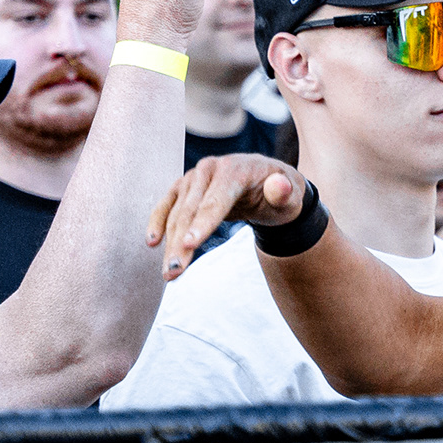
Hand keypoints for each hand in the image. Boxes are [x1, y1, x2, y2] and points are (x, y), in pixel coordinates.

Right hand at [150, 153, 309, 275]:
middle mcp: (209, 169)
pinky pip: (166, 206)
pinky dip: (157, 223)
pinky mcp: (184, 187)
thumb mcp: (291, 193)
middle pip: (191, 210)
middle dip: (180, 243)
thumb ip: (285, 191)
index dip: (202, 223)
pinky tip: (152, 242)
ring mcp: (194, 177)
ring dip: (170, 243)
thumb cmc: (280, 191)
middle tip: (174, 273)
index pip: (215, 200)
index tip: (189, 244)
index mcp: (235, 169)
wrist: (267, 180)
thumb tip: (280, 187)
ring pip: (177, 213)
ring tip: (169, 273)